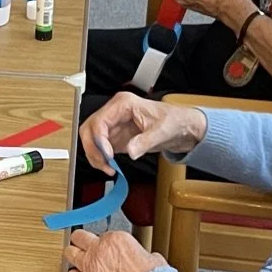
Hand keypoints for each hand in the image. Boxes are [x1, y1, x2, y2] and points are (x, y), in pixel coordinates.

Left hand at [65, 228, 164, 271]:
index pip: (102, 234)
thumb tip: (141, 258)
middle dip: (81, 241)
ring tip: (78, 259)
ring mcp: (90, 266)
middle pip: (79, 237)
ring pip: (70, 253)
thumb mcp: (150, 256)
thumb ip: (138, 253)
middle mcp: (99, 249)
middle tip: (83, 245)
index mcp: (115, 239)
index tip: (107, 247)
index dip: (104, 242)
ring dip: (74, 256)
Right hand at [80, 93, 206, 174]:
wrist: (182, 128)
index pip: (99, 121)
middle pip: (89, 130)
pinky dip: (102, 159)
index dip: (99, 140)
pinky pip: (100, 148)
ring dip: (95, 155)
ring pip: (92, 140)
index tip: (108, 155)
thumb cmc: (174, 120)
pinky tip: (111, 166)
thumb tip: (131, 151)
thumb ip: (145, 141)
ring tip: (108, 168)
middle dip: (92, 148)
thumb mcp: (162, 131)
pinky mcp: (116, 138)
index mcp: (123, 104)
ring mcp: (114, 126)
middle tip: (104, 163)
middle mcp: (115, 113)